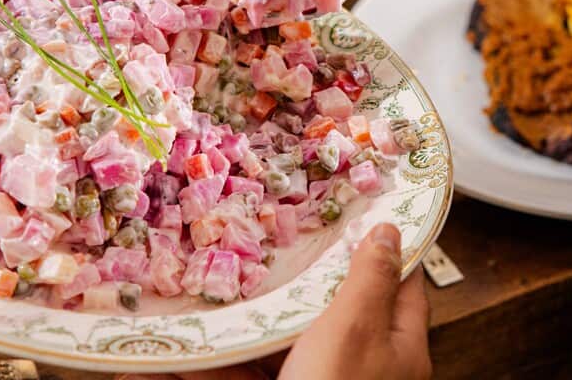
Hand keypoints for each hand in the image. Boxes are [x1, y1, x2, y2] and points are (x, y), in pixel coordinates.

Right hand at [117, 224, 430, 379]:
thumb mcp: (357, 329)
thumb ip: (369, 281)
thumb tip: (388, 232)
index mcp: (397, 344)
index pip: (398, 279)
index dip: (374, 242)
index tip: (348, 209)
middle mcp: (360, 366)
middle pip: (326, 311)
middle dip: (288, 285)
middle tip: (259, 248)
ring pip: (274, 348)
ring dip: (237, 327)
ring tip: (202, 293)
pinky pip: (243, 374)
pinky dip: (212, 364)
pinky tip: (173, 354)